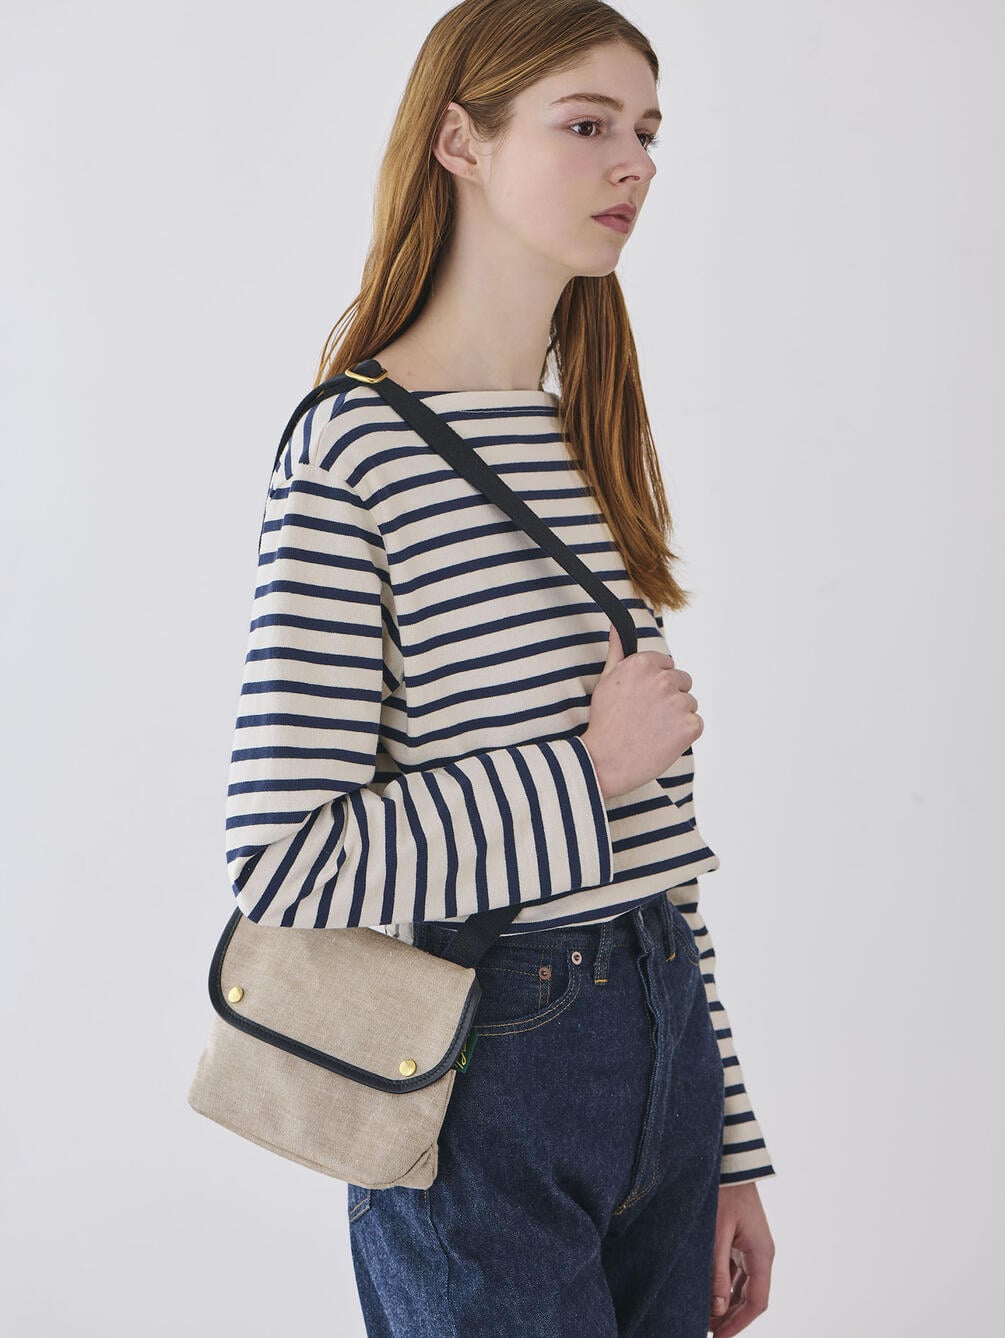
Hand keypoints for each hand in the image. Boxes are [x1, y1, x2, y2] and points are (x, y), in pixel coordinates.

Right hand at [581, 625, 702, 800]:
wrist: (605, 761)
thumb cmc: (604, 722)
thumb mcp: (606, 680)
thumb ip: (617, 651)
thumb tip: (616, 627)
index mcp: (643, 663)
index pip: (668, 665)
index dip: (655, 684)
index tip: (643, 699)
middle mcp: (663, 679)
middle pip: (683, 682)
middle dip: (670, 697)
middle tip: (648, 717)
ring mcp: (678, 702)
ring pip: (690, 703)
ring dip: (677, 716)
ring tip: (653, 730)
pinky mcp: (690, 726)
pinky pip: (697, 723)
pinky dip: (684, 734)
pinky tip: (663, 740)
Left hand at [708, 1181, 774, 1335]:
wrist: (730, 1161)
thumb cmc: (724, 1191)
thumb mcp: (717, 1232)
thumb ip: (716, 1270)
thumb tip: (717, 1309)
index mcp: (762, 1254)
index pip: (756, 1302)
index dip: (739, 1324)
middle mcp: (760, 1254)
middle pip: (750, 1298)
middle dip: (731, 1318)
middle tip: (708, 1332)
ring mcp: (751, 1247)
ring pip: (742, 1287)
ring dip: (726, 1305)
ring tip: (704, 1319)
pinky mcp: (740, 1241)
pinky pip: (735, 1272)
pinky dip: (723, 1287)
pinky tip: (708, 1295)